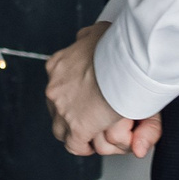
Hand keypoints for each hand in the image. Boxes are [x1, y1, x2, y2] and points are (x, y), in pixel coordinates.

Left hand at [44, 22, 152, 157]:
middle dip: (69, 115)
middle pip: (55, 108)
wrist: (123, 64)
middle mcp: (54, 88)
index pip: (56, 87)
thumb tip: (83, 38)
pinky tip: (92, 145)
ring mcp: (63, 109)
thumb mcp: (96, 32)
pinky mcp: (77, 127)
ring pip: (60, 129)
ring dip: (72, 133)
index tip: (83, 100)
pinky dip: (82, 146)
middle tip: (87, 118)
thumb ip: (87, 37)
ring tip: (89, 135)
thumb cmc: (116, 48)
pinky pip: (74, 145)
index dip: (70, 96)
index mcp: (57, 66)